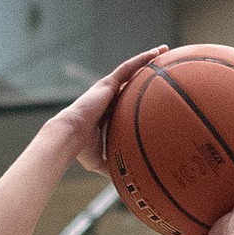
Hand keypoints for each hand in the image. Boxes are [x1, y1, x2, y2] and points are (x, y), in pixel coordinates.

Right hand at [56, 48, 167, 173]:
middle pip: (131, 81)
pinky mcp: (107, 84)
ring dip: (147, 59)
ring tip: (164, 51)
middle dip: (146, 72)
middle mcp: (108, 97)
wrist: (69, 137)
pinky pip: (128, 67)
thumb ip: (112, 166)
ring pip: (132, 69)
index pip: (125, 100)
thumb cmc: (81, 151)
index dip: (137, 95)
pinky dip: (142, 59)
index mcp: (106, 112)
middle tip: (162, 67)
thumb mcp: (100, 160)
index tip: (152, 94)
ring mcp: (107, 89)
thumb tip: (123, 183)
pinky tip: (156, 53)